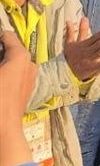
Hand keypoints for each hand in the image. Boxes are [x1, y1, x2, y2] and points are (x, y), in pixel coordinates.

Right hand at [0, 30, 37, 158]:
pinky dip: (6, 74)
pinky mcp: (26, 89)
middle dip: (0, 52)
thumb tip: (2, 60)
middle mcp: (29, 64)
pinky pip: (14, 75)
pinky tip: (1, 82)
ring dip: (3, 63)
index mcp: (20, 56)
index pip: (7, 36)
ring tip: (0, 70)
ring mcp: (30, 77)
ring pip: (12, 63)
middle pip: (10, 50)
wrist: (3, 129)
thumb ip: (0, 57)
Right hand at [62, 18, 99, 81]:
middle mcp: (87, 51)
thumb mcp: (69, 43)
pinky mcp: (92, 67)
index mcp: (83, 45)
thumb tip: (70, 20)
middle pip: (99, 44)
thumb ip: (71, 31)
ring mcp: (90, 59)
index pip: (94, 38)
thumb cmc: (69, 56)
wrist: (64, 71)